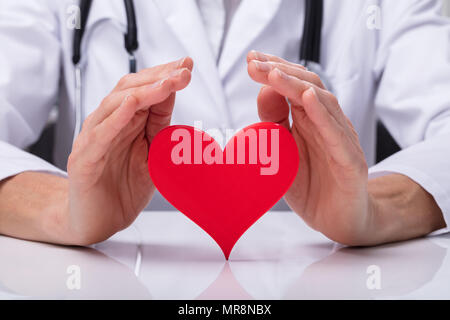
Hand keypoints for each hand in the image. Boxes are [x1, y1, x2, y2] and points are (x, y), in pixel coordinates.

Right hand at [65, 57, 192, 244]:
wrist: (98, 222)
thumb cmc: (123, 189)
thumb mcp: (152, 154)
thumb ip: (159, 127)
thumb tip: (172, 98)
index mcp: (125, 122)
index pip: (143, 89)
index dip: (165, 75)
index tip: (187, 66)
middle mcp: (107, 125)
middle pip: (129, 90)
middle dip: (158, 77)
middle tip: (183, 70)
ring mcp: (93, 140)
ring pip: (114, 105)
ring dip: (142, 92)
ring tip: (167, 83)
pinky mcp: (84, 159)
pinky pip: (99, 135)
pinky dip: (115, 119)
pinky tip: (132, 106)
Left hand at [247, 51, 371, 244]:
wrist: (338, 220)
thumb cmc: (311, 184)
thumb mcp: (282, 152)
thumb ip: (274, 123)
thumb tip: (264, 90)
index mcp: (310, 120)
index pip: (294, 85)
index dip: (273, 69)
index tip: (250, 59)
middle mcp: (328, 123)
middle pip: (307, 86)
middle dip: (279, 71)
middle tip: (254, 63)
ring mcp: (341, 140)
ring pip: (323, 103)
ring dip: (297, 86)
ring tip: (274, 74)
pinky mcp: (350, 162)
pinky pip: (337, 135)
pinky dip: (322, 115)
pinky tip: (307, 99)